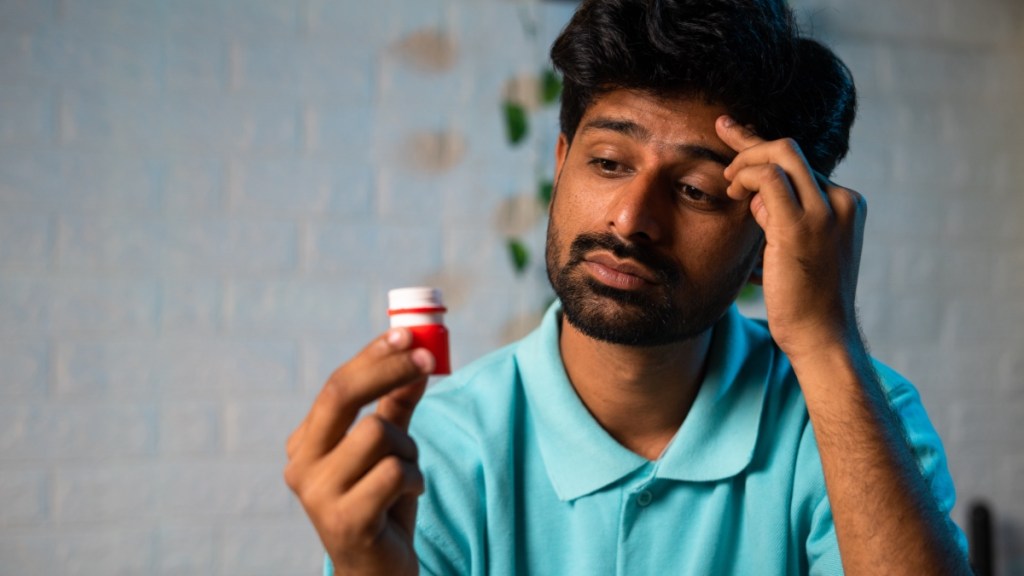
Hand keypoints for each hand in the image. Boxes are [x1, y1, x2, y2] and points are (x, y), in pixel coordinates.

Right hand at [284, 328, 433, 575]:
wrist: (380, 575)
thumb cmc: (384, 507)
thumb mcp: (391, 450)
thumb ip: (396, 406)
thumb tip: (417, 358)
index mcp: (305, 443)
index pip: (338, 385)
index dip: (374, 356)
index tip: (409, 334)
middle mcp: (300, 465)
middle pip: (341, 396)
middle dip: (388, 370)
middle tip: (427, 360)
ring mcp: (317, 495)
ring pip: (378, 434)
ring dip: (409, 450)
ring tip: (408, 475)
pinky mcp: (344, 522)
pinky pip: (394, 473)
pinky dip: (414, 479)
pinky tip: (409, 497)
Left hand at [717, 116, 866, 360]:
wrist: (822, 336)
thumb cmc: (805, 299)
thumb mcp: (798, 248)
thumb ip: (783, 219)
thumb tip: (757, 199)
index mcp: (844, 203)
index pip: (800, 163)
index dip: (763, 149)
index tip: (736, 134)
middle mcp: (840, 200)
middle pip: (790, 149)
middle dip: (749, 140)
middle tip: (720, 132)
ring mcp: (824, 211)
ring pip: (780, 155)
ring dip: (744, 162)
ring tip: (727, 181)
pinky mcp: (801, 226)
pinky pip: (769, 179)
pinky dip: (746, 177)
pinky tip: (734, 191)